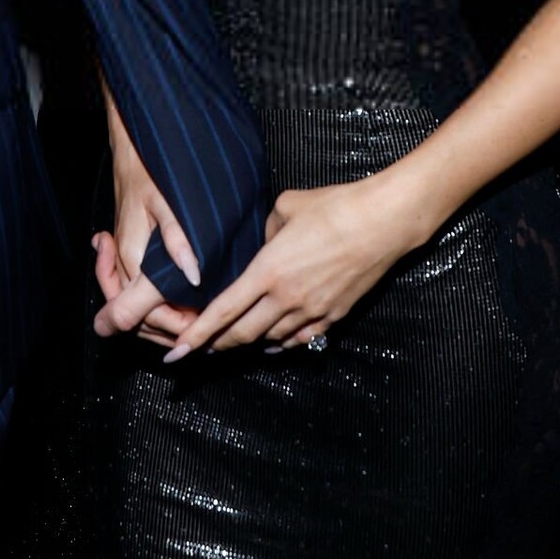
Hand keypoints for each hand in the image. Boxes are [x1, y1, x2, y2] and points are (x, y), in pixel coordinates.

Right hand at [91, 110, 200, 342]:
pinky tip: (174, 298)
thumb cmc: (149, 169)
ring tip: (192, 317)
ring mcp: (123, 258)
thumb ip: (178, 240)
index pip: (142, 313)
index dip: (173, 326)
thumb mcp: (167, 201)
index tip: (201, 324)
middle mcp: (124, 263)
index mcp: (131, 256)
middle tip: (202, 323)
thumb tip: (193, 275)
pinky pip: (135, 290)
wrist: (132, 146)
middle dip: (169, 328)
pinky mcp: (128, 250)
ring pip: (136, 307)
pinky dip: (153, 302)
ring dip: (161, 318)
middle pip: (138, 318)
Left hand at [161, 175, 424, 359]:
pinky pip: (300, 339)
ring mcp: (312, 310)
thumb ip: (266, 230)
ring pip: (270, 338)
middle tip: (197, 349)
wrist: (381, 223)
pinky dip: (281, 344)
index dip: (198, 334)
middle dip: (216, 344)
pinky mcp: (334, 315)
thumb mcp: (286, 207)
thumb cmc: (334, 207)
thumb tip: (265, 244)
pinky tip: (272, 345)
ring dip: (248, 343)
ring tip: (230, 343)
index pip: (224, 310)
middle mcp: (287, 298)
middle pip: (243, 333)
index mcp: (268, 270)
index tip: (178, 351)